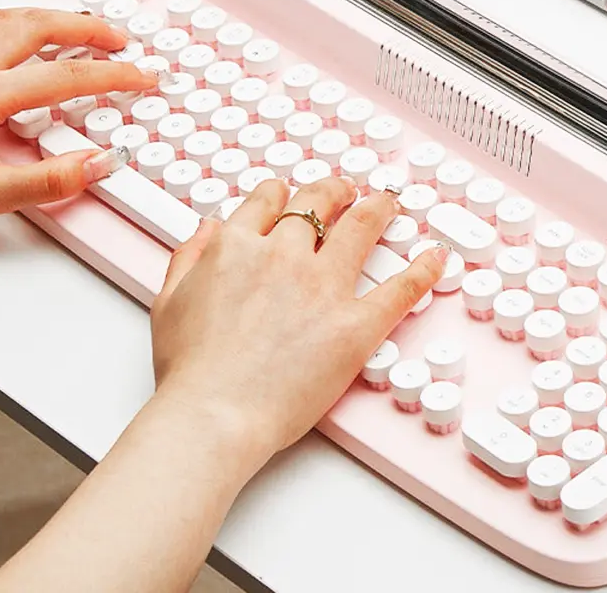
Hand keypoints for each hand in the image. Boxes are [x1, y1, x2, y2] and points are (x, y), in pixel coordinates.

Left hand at [0, 8, 158, 239]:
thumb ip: (52, 180)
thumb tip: (97, 163)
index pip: (65, 75)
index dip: (114, 75)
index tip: (141, 77)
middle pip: (38, 25)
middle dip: (88, 28)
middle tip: (120, 39)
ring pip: (6, 18)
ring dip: (51, 18)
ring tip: (80, 29)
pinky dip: (13, 23)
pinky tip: (19, 37)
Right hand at [149, 176, 446, 467]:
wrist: (214, 414)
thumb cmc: (191, 372)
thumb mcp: (169, 303)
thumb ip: (189, 257)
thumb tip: (208, 229)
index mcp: (237, 248)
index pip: (268, 202)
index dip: (283, 195)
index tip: (291, 197)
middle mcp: (283, 256)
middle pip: (317, 204)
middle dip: (334, 191)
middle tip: (346, 191)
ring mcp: (323, 287)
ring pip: (360, 228)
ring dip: (378, 210)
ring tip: (388, 205)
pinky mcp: (356, 324)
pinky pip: (400, 288)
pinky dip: (423, 270)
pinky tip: (436, 259)